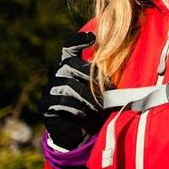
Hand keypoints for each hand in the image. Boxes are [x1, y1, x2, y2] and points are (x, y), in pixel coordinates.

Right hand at [41, 31, 102, 149]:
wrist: (77, 131)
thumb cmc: (92, 106)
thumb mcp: (99, 89)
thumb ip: (104, 78)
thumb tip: (122, 70)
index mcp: (68, 65)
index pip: (69, 47)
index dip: (78, 40)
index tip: (92, 37)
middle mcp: (56, 74)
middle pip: (70, 64)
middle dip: (90, 75)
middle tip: (107, 88)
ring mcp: (49, 89)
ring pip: (69, 85)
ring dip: (88, 95)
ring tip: (100, 105)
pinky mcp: (46, 106)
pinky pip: (62, 103)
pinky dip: (77, 108)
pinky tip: (86, 114)